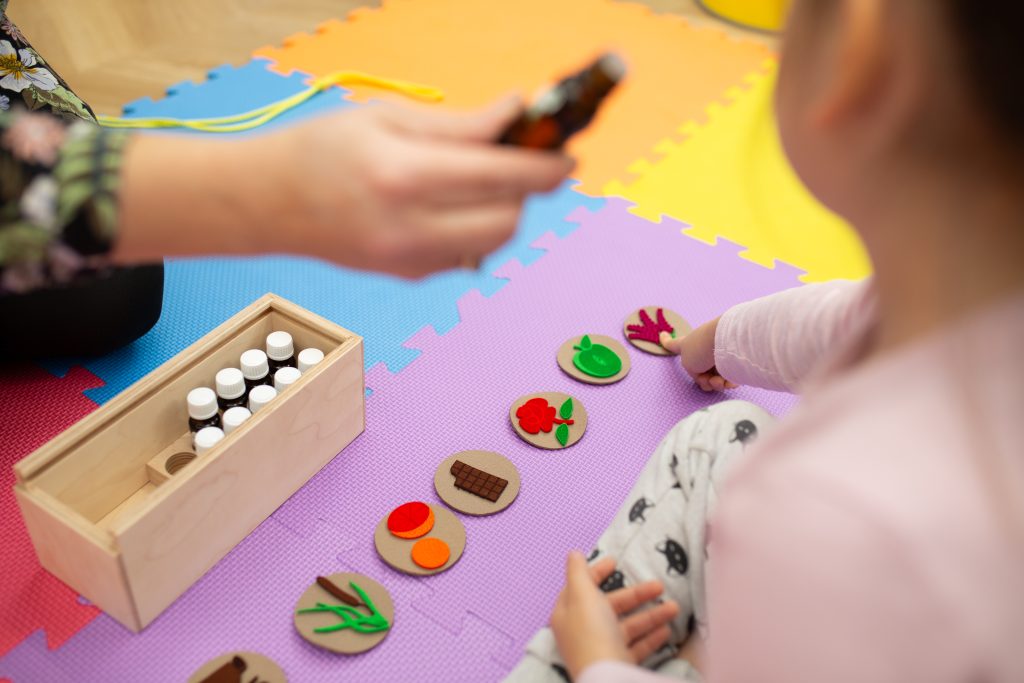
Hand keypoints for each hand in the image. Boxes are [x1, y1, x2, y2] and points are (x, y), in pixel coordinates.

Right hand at [279, 97, 574, 276]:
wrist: (266, 204)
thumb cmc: (321, 149)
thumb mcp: (387, 117)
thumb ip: (459, 123)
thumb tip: (517, 112)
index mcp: (403, 176)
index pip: (499, 176)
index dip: (544, 167)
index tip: (568, 156)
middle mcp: (409, 228)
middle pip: (507, 219)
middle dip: (526, 191)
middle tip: (518, 163)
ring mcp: (409, 262)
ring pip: (493, 243)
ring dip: (503, 211)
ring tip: (477, 181)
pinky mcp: (409, 277)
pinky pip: (466, 254)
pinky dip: (474, 228)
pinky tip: (445, 205)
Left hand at [550, 552, 679, 679]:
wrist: (607, 680)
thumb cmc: (592, 634)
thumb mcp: (582, 596)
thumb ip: (578, 573)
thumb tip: (573, 553)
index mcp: (568, 613)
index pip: (581, 587)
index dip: (596, 572)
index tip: (615, 561)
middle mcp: (582, 631)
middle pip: (610, 606)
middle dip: (636, 595)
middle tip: (659, 585)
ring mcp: (601, 649)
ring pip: (627, 626)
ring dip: (651, 615)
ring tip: (674, 607)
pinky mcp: (618, 664)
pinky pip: (636, 647)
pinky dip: (651, 637)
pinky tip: (666, 630)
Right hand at [660, 317, 738, 391]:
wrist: (725, 340)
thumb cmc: (701, 348)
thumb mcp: (687, 364)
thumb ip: (695, 374)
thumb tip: (714, 377)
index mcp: (687, 346)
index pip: (674, 344)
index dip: (667, 342)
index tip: (662, 335)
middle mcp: (703, 349)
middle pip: (700, 373)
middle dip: (704, 382)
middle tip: (708, 380)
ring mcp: (718, 354)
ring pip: (715, 379)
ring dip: (715, 384)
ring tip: (719, 381)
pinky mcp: (733, 360)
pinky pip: (730, 378)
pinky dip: (728, 382)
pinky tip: (730, 380)